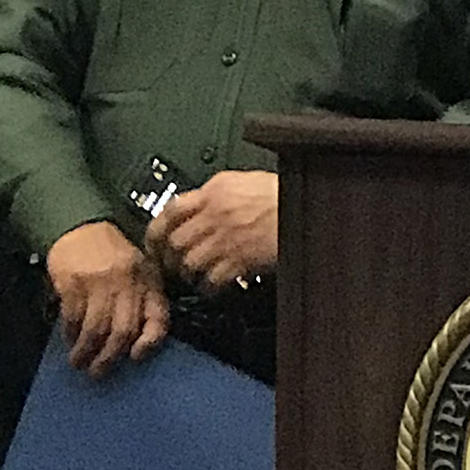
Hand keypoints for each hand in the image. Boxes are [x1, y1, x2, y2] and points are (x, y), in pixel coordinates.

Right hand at [46, 221, 169, 377]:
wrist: (83, 227)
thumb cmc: (114, 256)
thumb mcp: (139, 274)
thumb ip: (142, 303)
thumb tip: (136, 344)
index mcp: (149, 281)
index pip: (158, 317)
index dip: (150, 342)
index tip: (135, 358)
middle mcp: (129, 283)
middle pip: (124, 329)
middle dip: (110, 357)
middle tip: (98, 372)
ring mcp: (101, 282)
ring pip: (97, 328)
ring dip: (86, 351)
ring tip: (78, 362)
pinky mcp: (74, 282)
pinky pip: (74, 317)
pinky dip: (71, 334)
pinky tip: (69, 340)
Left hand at [145, 170, 278, 290]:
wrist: (312, 208)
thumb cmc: (287, 196)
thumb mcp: (249, 182)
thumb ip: (221, 193)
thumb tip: (204, 203)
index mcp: (217, 190)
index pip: (172, 209)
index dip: (158, 229)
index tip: (156, 239)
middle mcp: (216, 213)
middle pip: (176, 239)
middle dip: (172, 255)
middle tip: (174, 264)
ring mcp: (226, 238)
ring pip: (189, 261)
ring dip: (190, 273)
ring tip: (196, 277)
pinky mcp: (239, 260)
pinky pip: (211, 279)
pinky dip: (209, 287)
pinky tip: (215, 287)